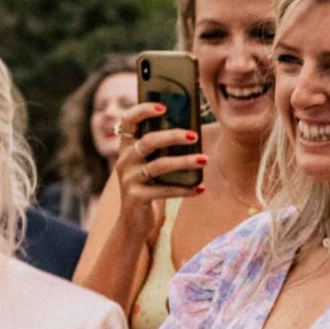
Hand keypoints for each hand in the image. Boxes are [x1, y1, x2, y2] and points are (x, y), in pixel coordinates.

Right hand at [108, 100, 204, 223]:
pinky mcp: (137, 197)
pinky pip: (165, 190)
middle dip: (172, 136)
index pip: (128, 120)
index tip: (164, 107)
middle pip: (148, 141)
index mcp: (127, 147)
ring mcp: (129, 179)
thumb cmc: (149, 186)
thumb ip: (161, 148)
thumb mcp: (151, 164)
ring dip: (184, 161)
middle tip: (194, 135)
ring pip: (159, 166)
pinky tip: (200, 187)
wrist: (135, 221)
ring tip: (204, 159)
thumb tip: (192, 130)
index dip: (143, 110)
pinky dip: (185, 189)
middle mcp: (124, 160)